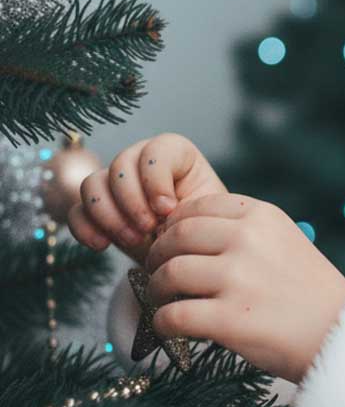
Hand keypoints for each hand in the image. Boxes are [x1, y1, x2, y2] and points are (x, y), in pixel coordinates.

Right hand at [67, 133, 227, 266]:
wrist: (188, 256)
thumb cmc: (203, 230)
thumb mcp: (206, 216)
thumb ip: (189, 206)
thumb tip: (162, 211)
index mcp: (176, 155)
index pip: (156, 150)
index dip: (156, 179)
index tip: (168, 209)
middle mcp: (141, 162)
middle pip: (120, 165)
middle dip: (132, 201)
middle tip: (148, 229)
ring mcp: (115, 184)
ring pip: (92, 184)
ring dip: (109, 215)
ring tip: (133, 240)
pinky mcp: (97, 210)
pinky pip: (76, 211)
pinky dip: (85, 228)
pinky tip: (102, 245)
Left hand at [143, 192, 344, 383]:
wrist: (343, 335)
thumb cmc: (312, 294)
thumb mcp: (287, 242)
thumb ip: (245, 232)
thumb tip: (184, 234)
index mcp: (263, 216)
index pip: (197, 207)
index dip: (174, 226)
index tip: (172, 244)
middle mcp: (248, 240)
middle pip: (176, 237)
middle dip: (158, 256)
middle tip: (158, 273)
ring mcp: (238, 279)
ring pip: (169, 274)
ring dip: (157, 290)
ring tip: (165, 301)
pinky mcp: (229, 319)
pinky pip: (172, 316)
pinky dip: (163, 324)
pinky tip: (170, 328)